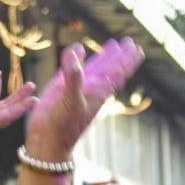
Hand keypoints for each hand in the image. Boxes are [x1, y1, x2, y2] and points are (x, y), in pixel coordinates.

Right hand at [24, 38, 143, 159]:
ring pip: (94, 68)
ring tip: (112, 45)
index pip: (117, 72)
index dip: (127, 60)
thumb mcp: (71, 100)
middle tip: (129, 43)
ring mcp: (76, 88)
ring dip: (103, 56)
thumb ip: (73, 76)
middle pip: (109, 68)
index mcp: (98, 92)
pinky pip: (71, 70)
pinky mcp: (60, 88)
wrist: (47, 141)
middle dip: (119, 56)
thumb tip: (75, 50)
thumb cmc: (63, 125)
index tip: (137, 49)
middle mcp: (90, 88)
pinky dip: (76, 58)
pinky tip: (79, 49)